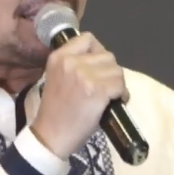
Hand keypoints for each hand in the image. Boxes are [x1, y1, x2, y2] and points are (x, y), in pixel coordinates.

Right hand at [31, 33, 129, 159]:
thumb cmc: (56, 110)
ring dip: (118, 83)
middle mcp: (72, 62)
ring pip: (117, 70)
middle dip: (110, 71)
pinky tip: (115, 103)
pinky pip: (120, 86)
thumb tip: (100, 59)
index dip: (98, 52)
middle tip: (106, 87)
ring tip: (111, 96)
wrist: (51, 135)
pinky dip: (122, 95)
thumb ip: (73, 64)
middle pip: (107, 56)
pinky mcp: (98, 91)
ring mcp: (85, 76)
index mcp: (59, 57)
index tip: (98, 68)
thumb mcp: (57, 77)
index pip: (88, 38)